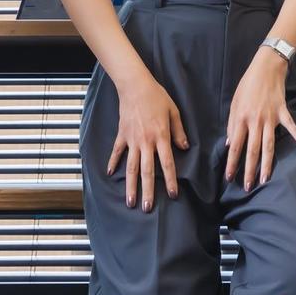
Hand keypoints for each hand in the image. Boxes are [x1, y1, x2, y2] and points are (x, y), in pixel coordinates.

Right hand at [108, 75, 188, 209]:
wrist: (136, 86)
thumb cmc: (157, 97)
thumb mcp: (173, 112)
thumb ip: (179, 131)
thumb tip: (185, 147)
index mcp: (161, 136)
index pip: (167, 163)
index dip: (170, 180)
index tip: (172, 195)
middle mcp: (146, 142)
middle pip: (147, 171)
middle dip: (148, 191)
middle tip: (147, 208)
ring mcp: (132, 140)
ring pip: (131, 167)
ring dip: (131, 185)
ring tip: (130, 201)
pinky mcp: (122, 135)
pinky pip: (117, 152)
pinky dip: (113, 162)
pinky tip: (110, 174)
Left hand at [225, 47, 295, 190]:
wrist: (266, 66)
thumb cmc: (247, 84)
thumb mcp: (234, 102)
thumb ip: (231, 124)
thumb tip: (229, 144)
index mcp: (241, 118)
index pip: (235, 146)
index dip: (232, 163)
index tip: (229, 177)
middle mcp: (256, 121)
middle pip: (252, 150)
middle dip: (249, 170)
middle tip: (248, 186)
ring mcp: (270, 117)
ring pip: (269, 145)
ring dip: (267, 164)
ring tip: (265, 179)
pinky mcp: (282, 111)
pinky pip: (289, 125)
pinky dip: (295, 133)